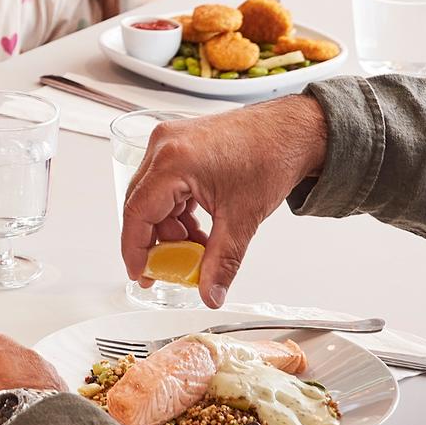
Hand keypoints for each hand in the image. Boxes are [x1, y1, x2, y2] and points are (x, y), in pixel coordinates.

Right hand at [121, 95, 328, 307]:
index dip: (135, 249)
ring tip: (197, 248)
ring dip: (170, 227)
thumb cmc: (271, 156)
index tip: (140, 273)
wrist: (291, 131)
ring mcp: (170, 142)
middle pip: (141, 205)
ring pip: (153, 197)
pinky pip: (165, 185)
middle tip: (169, 269)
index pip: (137, 212)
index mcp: (174, 161)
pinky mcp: (180, 145)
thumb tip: (209, 293)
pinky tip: (198, 228)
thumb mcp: (243, 218)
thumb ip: (222, 262)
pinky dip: (177, 211)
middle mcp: (165, 146)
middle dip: (155, 242)